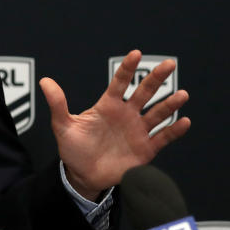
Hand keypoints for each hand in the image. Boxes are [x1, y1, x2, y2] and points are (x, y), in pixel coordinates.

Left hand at [39, 50, 189, 200]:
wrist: (83, 176)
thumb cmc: (74, 149)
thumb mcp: (63, 126)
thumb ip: (58, 104)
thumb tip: (44, 81)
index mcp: (108, 106)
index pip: (120, 83)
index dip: (127, 68)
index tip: (135, 53)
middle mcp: (126, 115)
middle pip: (143, 92)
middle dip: (156, 78)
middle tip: (168, 64)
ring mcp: (137, 131)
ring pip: (157, 114)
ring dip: (169, 104)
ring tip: (181, 94)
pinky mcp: (145, 149)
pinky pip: (163, 138)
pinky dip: (174, 131)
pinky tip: (184, 121)